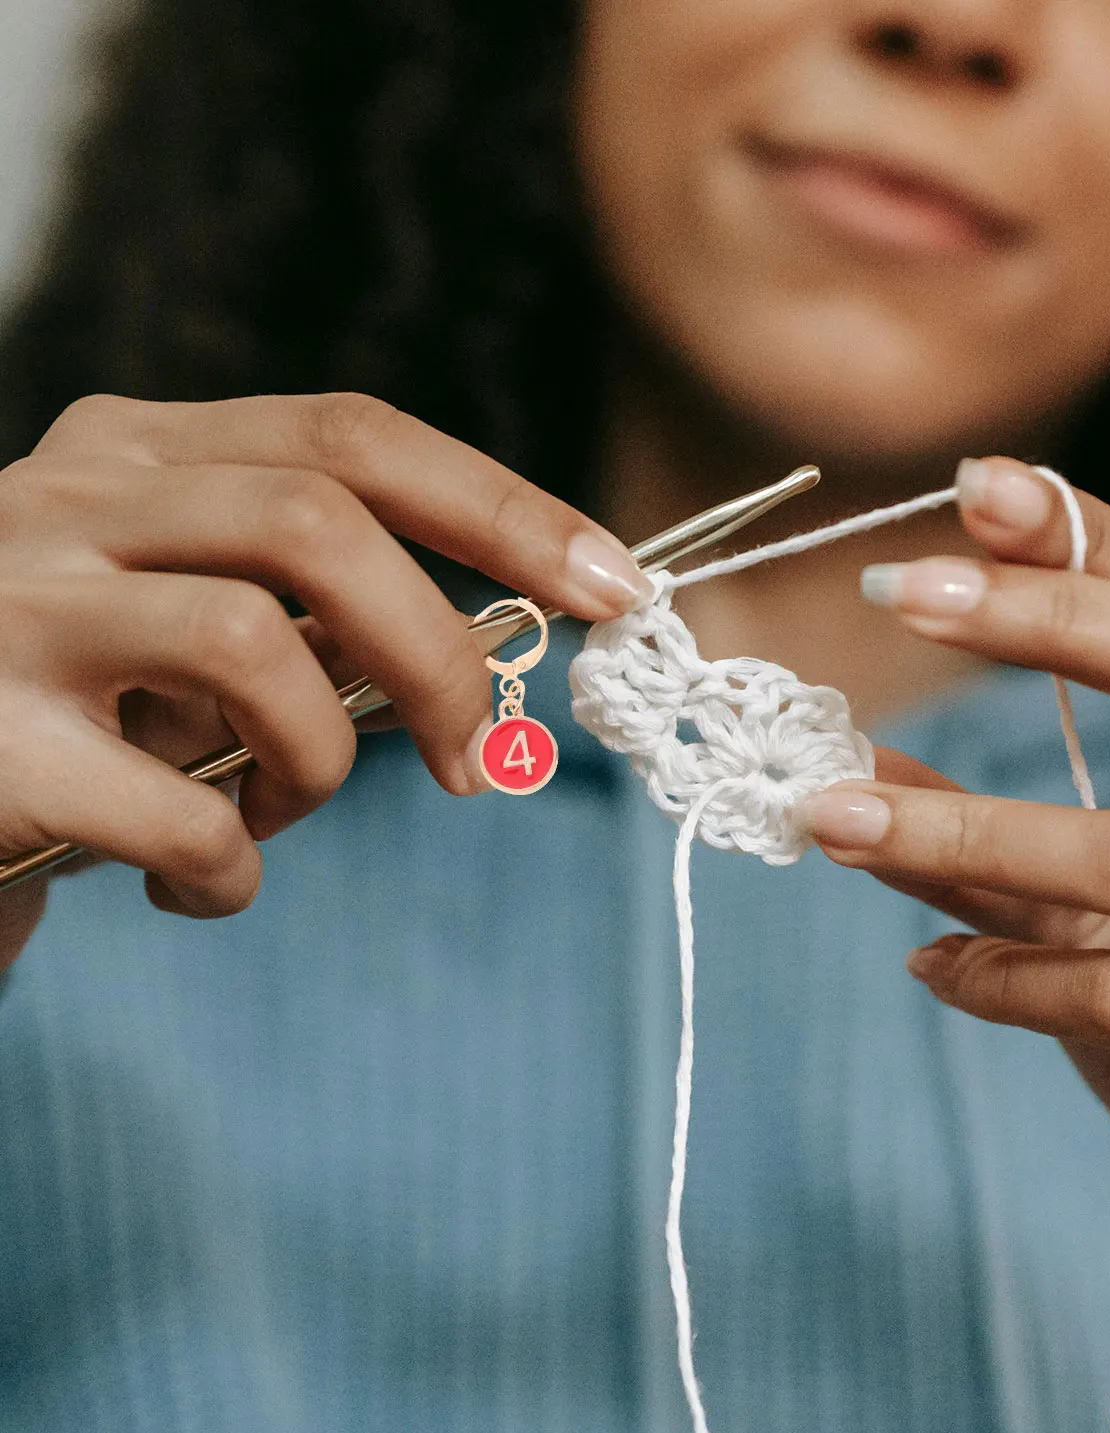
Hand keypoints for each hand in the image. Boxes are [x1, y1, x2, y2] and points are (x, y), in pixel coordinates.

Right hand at [0, 392, 648, 956]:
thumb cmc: (77, 713)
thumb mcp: (193, 637)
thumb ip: (317, 620)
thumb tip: (494, 665)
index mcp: (140, 453)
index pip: (354, 437)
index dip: (503, 510)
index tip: (614, 589)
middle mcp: (69, 499)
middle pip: (318, 526)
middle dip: (437, 655)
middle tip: (469, 764)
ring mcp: (11, 607)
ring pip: (251, 646)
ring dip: (316, 766)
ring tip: (271, 820)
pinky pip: (177, 811)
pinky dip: (229, 870)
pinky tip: (194, 884)